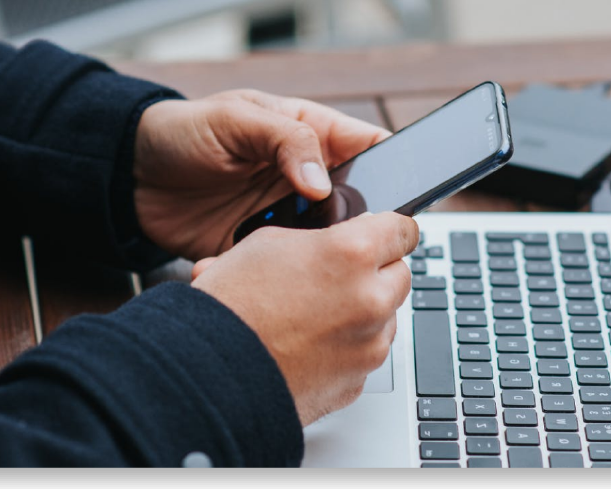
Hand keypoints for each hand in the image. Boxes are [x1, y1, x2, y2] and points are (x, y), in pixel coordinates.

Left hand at [133, 90, 388, 259]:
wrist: (128, 176)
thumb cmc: (183, 131)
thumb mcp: (237, 119)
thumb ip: (286, 141)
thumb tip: (323, 182)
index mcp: (311, 135)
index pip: (371, 147)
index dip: (397, 167)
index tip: (404, 195)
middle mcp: (306, 178)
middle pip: (358, 204)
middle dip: (362, 224)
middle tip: (352, 240)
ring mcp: (286, 215)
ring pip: (328, 242)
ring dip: (324, 254)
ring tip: (309, 260)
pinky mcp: (262, 249)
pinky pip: (288, 268)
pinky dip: (286, 276)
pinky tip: (273, 276)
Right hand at [191, 212, 417, 425]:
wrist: (207, 374)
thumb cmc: (229, 308)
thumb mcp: (267, 244)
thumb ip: (321, 239)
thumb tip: (346, 239)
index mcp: (352, 254)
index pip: (403, 230)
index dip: (391, 229)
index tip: (388, 233)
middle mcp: (370, 299)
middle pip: (400, 274)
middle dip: (377, 272)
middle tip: (339, 276)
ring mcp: (368, 345)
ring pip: (386, 317)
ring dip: (364, 312)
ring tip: (313, 315)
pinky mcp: (357, 381)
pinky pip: (365, 354)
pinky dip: (347, 348)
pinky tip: (309, 345)